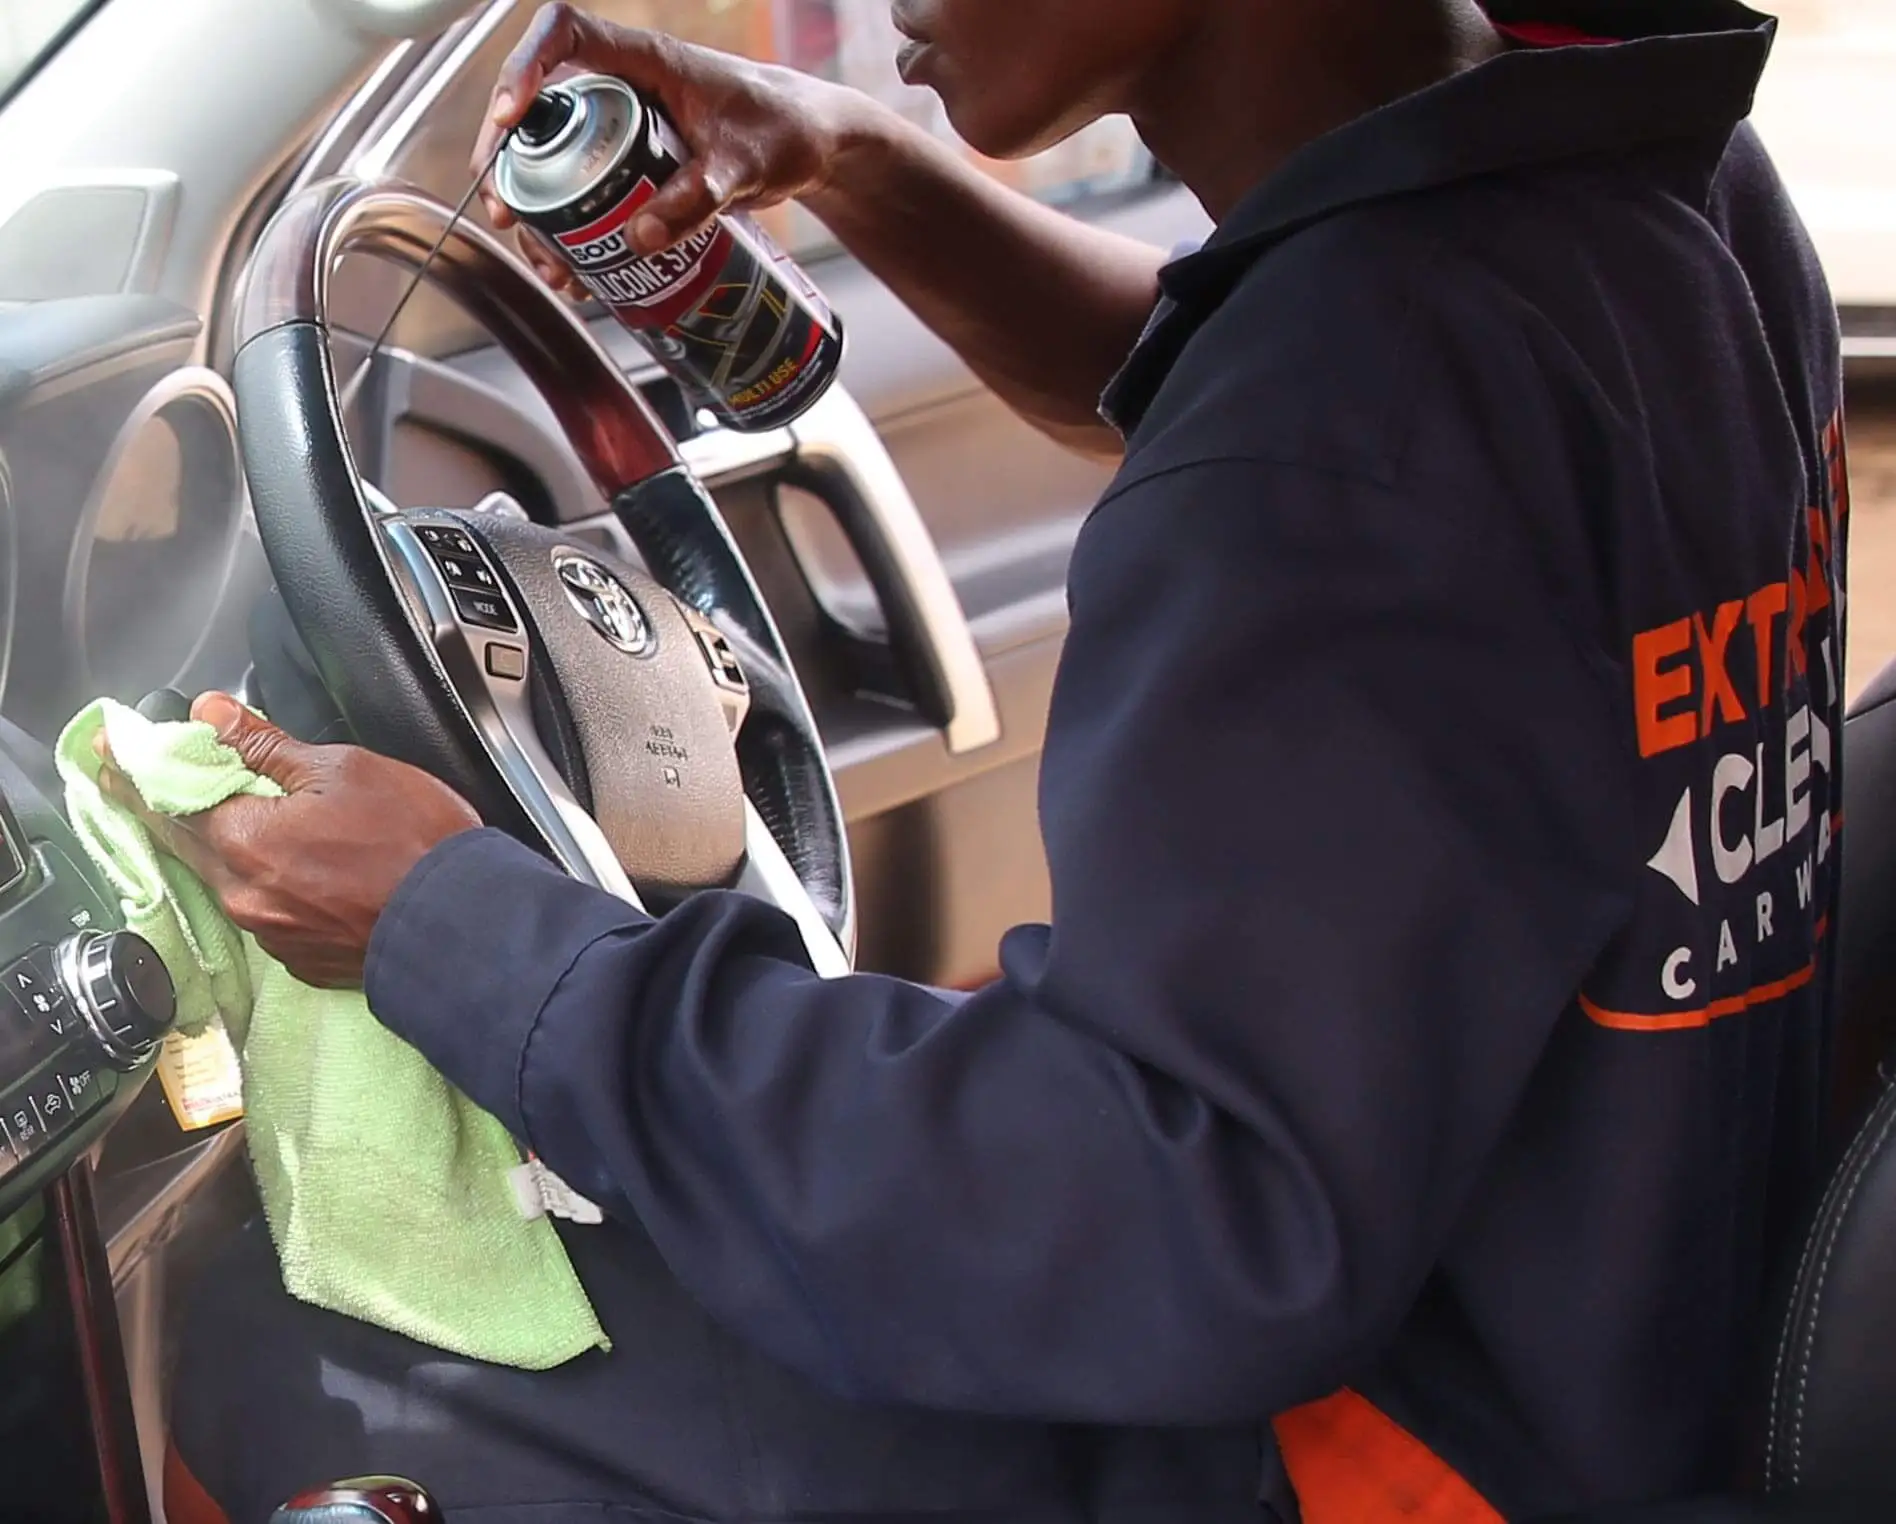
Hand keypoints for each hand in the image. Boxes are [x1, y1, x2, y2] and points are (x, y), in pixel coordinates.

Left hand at [96, 694, 481, 988]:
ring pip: (230, 877)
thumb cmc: (416, 845)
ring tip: (254, 819)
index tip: (110, 754)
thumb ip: (269, 746)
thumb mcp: (345, 770)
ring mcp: (272, 934)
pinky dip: (272, 883)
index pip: (166, 800)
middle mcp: (244, 895)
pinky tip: (304, 868)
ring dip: (232, 846)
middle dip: (177, 808)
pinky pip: (267, 911)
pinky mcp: (301, 959)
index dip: (136, 773)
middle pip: (191, 843)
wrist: (465, 929)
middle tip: (165, 779)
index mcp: (245, 841)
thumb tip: (212, 717)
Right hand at [472, 2, 873, 290]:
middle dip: (510, 162)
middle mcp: (622, 88)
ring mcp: (622, 129)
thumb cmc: (783, 130)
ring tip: (548, 263)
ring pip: (554, 158)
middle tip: (507, 213)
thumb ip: (698, 198)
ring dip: (537, 209)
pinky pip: (584, 190)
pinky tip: (574, 272)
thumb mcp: (743, 165)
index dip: (525, 66)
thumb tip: (639, 238)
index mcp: (644, 61)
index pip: (565, 34)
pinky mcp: (632, 167)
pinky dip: (570, 229)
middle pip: (540, 109)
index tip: (510, 117)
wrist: (810, 146)